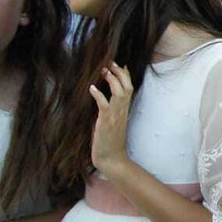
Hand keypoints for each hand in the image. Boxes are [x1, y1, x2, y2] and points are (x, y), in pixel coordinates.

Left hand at [88, 63, 134, 177]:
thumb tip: (101, 100)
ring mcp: (115, 116)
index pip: (129, 88)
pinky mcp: (106, 122)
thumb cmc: (109, 142)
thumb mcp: (112, 122)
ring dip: (112, 79)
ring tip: (103, 71)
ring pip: (119, 92)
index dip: (125, 75)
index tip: (119, 64)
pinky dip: (99, 95)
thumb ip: (109, 110)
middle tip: (110, 63)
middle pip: (127, 86)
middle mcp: (122, 111)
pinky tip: (92, 88)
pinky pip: (104, 105)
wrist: (111, 158)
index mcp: (124, 110)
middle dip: (119, 73)